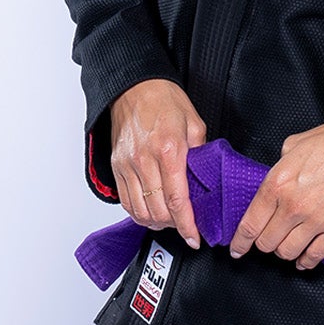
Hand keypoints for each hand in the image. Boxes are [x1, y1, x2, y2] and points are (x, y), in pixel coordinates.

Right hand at [108, 79, 207, 247]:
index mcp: (169, 150)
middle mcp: (144, 161)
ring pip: (140, 211)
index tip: (194, 237)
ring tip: (169, 221)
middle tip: (186, 225)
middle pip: (158, 211)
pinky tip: (151, 212)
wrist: (134, 87)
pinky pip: (126, 201)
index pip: (178, 200)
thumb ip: (201, 155)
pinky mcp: (117, 167)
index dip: (187, 225)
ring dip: (156, 223)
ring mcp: (127, 165)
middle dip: (174, 225)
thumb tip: (206, 180)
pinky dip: (139, 214)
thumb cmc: (164, 101)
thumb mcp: (194, 123)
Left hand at [228, 123, 323, 269]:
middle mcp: (292, 207)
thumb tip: (275, 180)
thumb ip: (278, 167)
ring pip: (287, 252)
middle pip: (266, 243)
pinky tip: (303, 259)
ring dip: (284, 251)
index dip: (240, 242)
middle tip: (267, 239)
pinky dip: (306, 261)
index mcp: (277, 184)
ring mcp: (314, 221)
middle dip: (263, 243)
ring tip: (286, 245)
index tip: (236, 249)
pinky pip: (314, 256)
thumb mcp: (293, 146)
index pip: (250, 224)